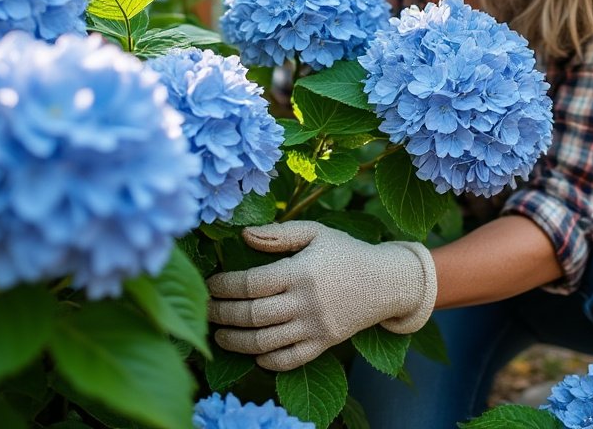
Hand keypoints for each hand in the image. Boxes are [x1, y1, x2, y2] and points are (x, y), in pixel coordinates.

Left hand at [207, 220, 437, 370]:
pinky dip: (266, 361)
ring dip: (236, 341)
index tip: (210, 284)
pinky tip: (253, 353)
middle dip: (221, 314)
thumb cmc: (347, 253)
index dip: (223, 286)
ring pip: (265, 342)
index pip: (251, 283)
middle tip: (205, 310)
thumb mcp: (316, 232)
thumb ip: (279, 233)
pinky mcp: (324, 344)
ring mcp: (315, 326)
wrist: (387, 282)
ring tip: (220, 334)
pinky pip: (289, 360)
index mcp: (301, 271)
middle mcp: (306, 302)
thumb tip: (243, 235)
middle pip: (252, 315)